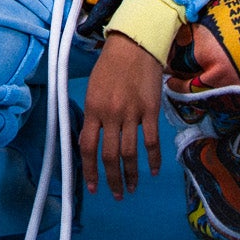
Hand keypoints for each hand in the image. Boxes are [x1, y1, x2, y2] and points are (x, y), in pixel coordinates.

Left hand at [80, 30, 163, 197]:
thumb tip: (88, 141)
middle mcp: (110, 113)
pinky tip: (153, 171)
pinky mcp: (150, 110)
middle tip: (115, 195)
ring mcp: (131, 113)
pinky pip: (151, 142)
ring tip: (131, 188)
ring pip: (130, 153)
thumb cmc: (110, 65)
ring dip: (130, 176)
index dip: (89, 170)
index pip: (86, 146)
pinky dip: (153, 160)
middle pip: (109, 156)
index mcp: (92, 107)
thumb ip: (92, 114)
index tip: (93, 187)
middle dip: (111, 180)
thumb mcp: (93, 88)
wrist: (134, 44)